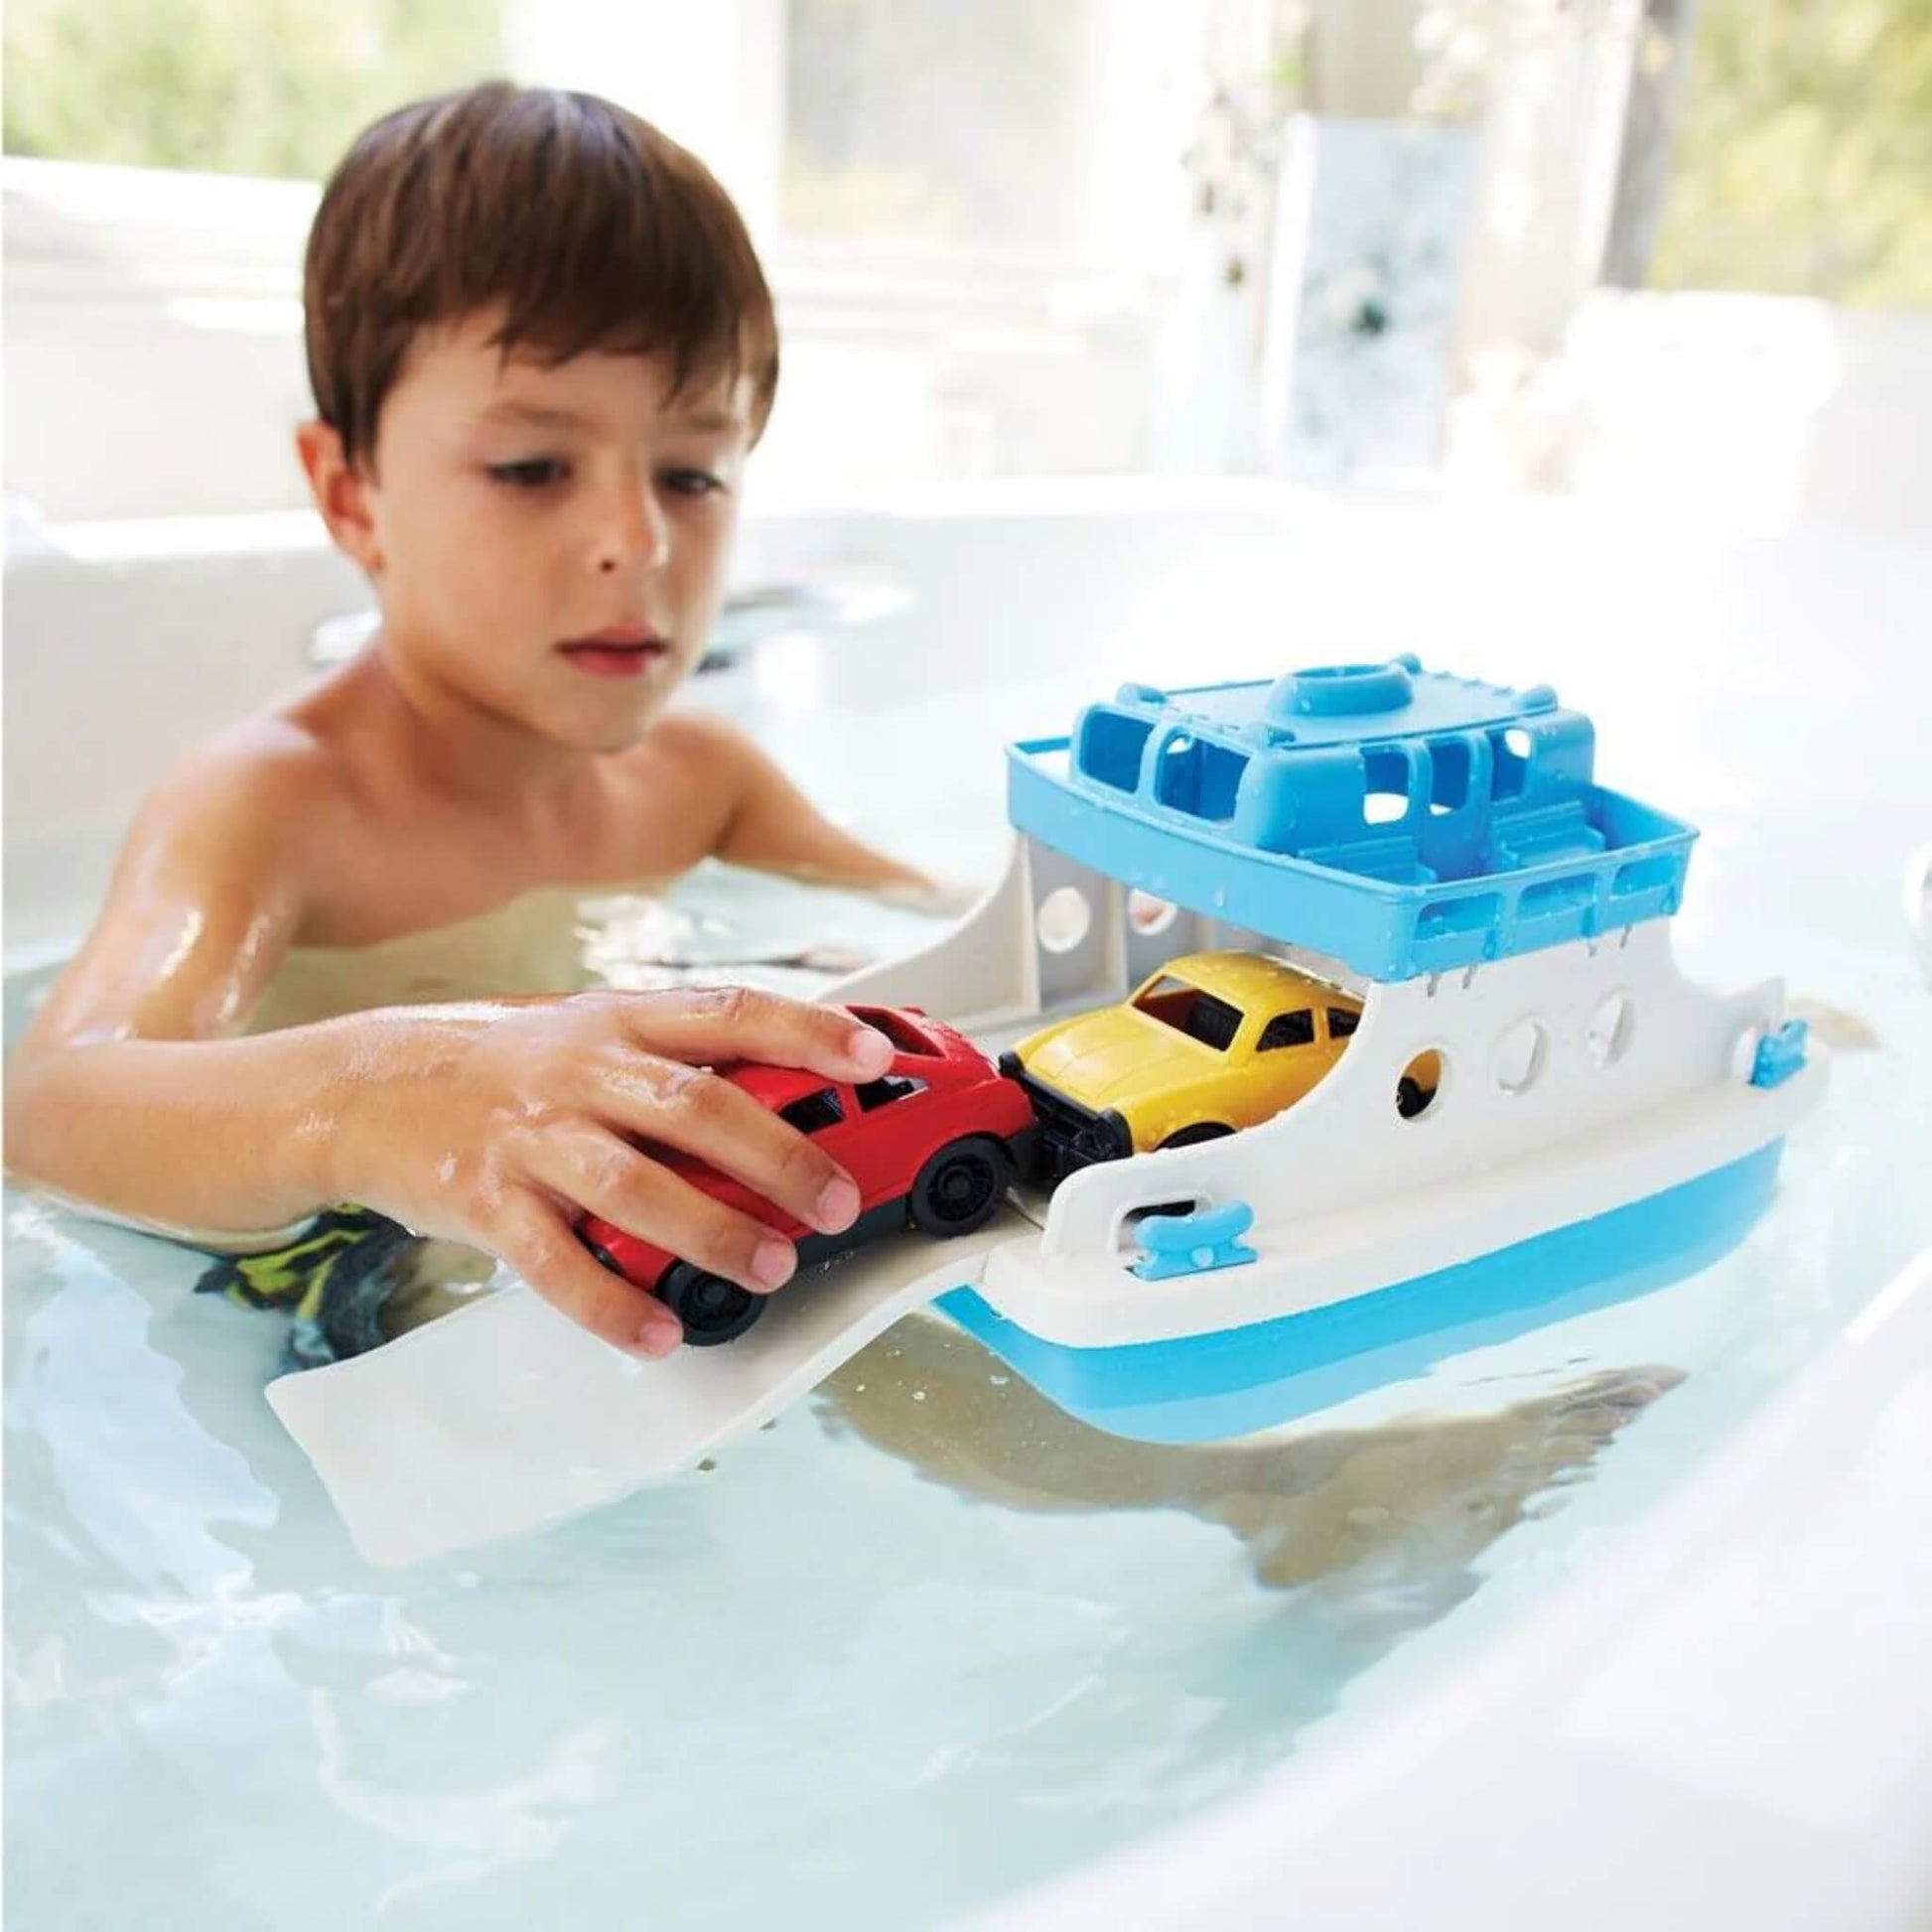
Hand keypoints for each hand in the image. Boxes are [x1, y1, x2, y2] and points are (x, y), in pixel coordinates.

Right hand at [325, 987, 893, 1357]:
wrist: (360, 1088)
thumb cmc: (502, 1064)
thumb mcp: (588, 1031)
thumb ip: (675, 1056)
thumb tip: (790, 1084)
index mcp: (618, 1020)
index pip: (730, 1012)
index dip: (806, 1031)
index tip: (872, 1059)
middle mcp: (581, 1069)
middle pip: (697, 1106)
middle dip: (780, 1157)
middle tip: (837, 1202)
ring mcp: (530, 1135)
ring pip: (635, 1184)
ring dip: (713, 1232)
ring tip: (771, 1269)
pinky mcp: (483, 1199)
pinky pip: (555, 1262)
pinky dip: (613, 1303)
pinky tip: (661, 1333)